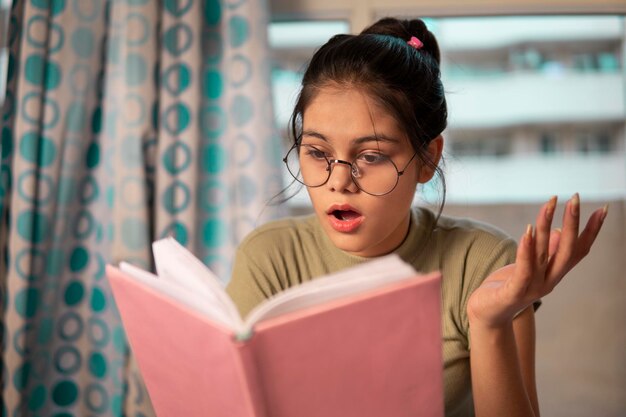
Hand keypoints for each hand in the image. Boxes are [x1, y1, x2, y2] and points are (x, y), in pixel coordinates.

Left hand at [467, 194, 607, 327]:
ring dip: (545, 227)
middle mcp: (547, 281)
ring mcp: (531, 288)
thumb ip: (545, 252)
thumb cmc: (506, 288)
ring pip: (543, 254)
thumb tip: (558, 230)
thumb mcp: (528, 267)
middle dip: (572, 223)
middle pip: (566, 251)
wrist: (486, 316)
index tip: (602, 209)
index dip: (591, 231)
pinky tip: (527, 231)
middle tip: (575, 198)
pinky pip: (523, 270)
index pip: (577, 251)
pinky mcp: (513, 293)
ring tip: (550, 203)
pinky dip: (526, 251)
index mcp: (553, 274)